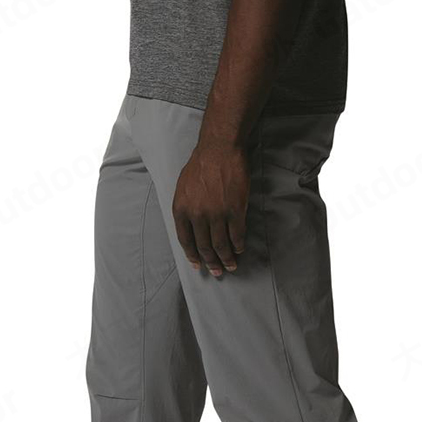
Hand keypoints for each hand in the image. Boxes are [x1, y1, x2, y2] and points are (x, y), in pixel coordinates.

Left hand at [172, 140, 249, 275]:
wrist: (219, 150)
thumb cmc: (200, 165)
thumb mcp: (182, 187)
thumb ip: (185, 208)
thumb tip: (191, 226)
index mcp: (181, 209)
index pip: (185, 240)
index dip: (192, 255)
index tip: (197, 265)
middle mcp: (197, 215)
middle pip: (204, 246)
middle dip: (211, 262)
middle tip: (216, 271)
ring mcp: (217, 214)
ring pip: (221, 244)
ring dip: (226, 258)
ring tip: (230, 266)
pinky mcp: (235, 210)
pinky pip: (237, 234)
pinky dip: (238, 245)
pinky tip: (240, 249)